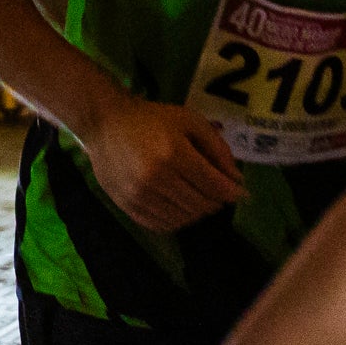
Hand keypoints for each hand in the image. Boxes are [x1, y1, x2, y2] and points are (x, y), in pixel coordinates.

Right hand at [83, 92, 245, 229]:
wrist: (104, 124)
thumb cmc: (151, 119)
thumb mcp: (189, 121)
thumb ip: (216, 147)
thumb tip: (236, 179)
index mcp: (173, 154)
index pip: (213, 185)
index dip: (232, 192)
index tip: (240, 193)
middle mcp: (156, 179)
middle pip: (200, 204)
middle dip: (216, 201)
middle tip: (218, 192)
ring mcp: (139, 196)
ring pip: (183, 218)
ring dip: (198, 212)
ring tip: (199, 198)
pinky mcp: (127, 206)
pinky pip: (161, 225)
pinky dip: (178, 220)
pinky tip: (180, 207)